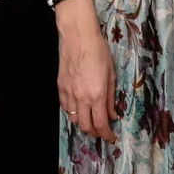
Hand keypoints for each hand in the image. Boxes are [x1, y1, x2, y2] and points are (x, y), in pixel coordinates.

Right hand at [56, 0, 117, 142]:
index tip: (111, 137)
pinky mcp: (60, 86)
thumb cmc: (98, 51)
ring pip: (73, 118)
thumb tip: (113, 113)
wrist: (78, 36)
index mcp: (97, 95)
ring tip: (89, 119)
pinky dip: (72, 112)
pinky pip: (65, 107)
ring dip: (82, 122)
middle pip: (85, 126)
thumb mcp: (111, 74)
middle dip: (94, 132)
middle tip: (101, 130)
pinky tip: (78, 108)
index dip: (106, 135)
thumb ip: (111, 97)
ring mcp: (68, 92)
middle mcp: (81, 97)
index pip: (101, 124)